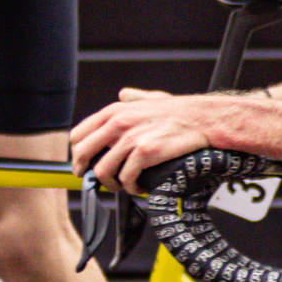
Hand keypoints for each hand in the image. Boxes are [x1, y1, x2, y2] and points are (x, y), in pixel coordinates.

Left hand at [71, 87, 217, 190]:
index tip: (84, 164)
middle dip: (87, 172)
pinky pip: (127, 178)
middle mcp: (119, 123)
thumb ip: (134, 98)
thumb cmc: (180, 111)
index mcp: (115, 111)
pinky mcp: (145, 153)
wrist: (203, 119)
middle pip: (84, 154)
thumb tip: (124, 94)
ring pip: (103, 171)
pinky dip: (131, 187)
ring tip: (123, 185)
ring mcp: (131, 138)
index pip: (79, 135)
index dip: (78, 154)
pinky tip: (139, 186)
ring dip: (111, 184)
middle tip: (96, 180)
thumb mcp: (152, 98)